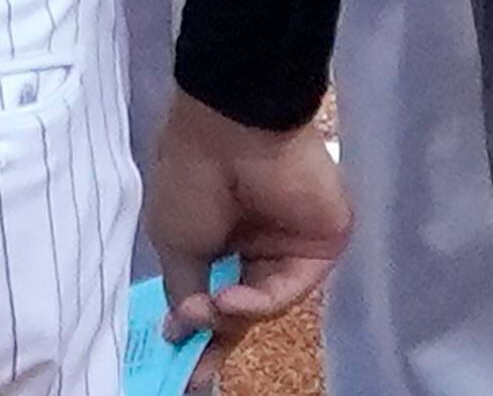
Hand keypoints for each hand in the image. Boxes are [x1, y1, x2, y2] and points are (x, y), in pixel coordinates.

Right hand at [145, 89, 350, 340]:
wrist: (234, 126)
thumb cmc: (192, 176)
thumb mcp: (173, 239)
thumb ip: (184, 289)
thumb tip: (181, 328)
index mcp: (218, 231)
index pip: (211, 287)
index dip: (195, 323)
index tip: (175, 354)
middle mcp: (255, 239)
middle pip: (243, 301)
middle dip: (218, 333)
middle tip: (196, 367)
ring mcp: (289, 242)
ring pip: (265, 300)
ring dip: (233, 314)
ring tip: (207, 310)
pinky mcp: (319, 244)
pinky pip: (289, 286)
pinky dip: (259, 300)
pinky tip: (229, 298)